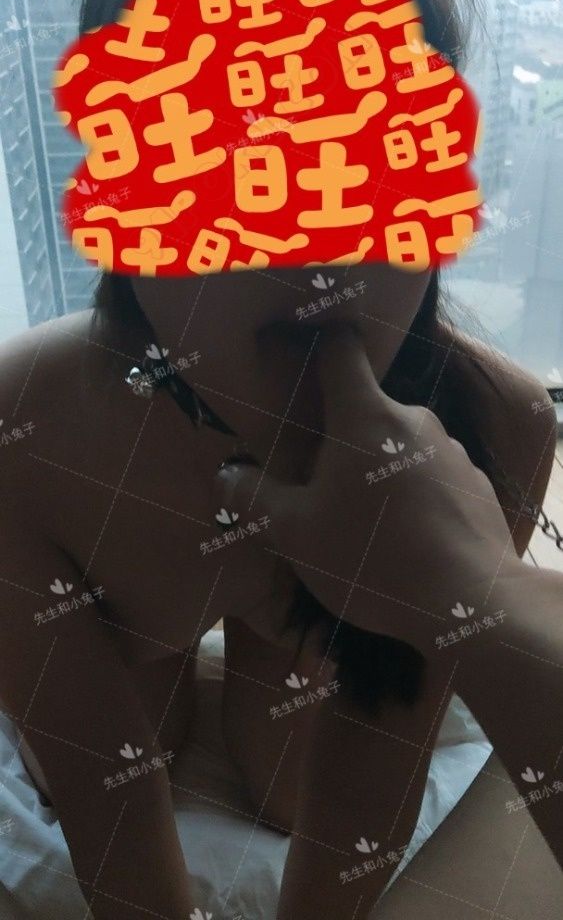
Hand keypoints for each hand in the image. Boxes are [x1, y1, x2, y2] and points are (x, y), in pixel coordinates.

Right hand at [214, 323, 522, 656]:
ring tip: (363, 520)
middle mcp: (413, 420)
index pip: (341, 348)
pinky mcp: (475, 483)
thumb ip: (253, 498)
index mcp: (364, 416)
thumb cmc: (373, 559)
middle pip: (366, 408)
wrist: (471, 604)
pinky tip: (406, 538)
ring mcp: (451, 450)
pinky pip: (431, 475)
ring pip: (399, 444)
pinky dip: (413, 493)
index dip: (317, 340)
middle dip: (340, 436)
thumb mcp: (295, 534)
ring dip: (378, 468)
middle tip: (318, 481)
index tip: (299, 350)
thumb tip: (225, 475)